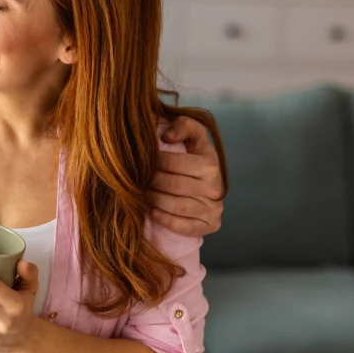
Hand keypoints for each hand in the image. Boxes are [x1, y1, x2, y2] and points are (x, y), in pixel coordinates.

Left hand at [148, 116, 224, 236]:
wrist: (205, 183)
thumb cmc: (192, 157)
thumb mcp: (191, 136)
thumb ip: (183, 126)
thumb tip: (167, 136)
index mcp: (210, 162)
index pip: (173, 162)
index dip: (153, 162)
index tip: (142, 161)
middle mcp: (215, 186)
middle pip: (172, 185)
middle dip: (151, 182)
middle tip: (137, 179)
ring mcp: (215, 208)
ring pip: (176, 206)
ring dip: (154, 200)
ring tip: (143, 193)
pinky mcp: (210, 225)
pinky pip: (184, 226)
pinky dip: (164, 219)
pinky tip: (152, 211)